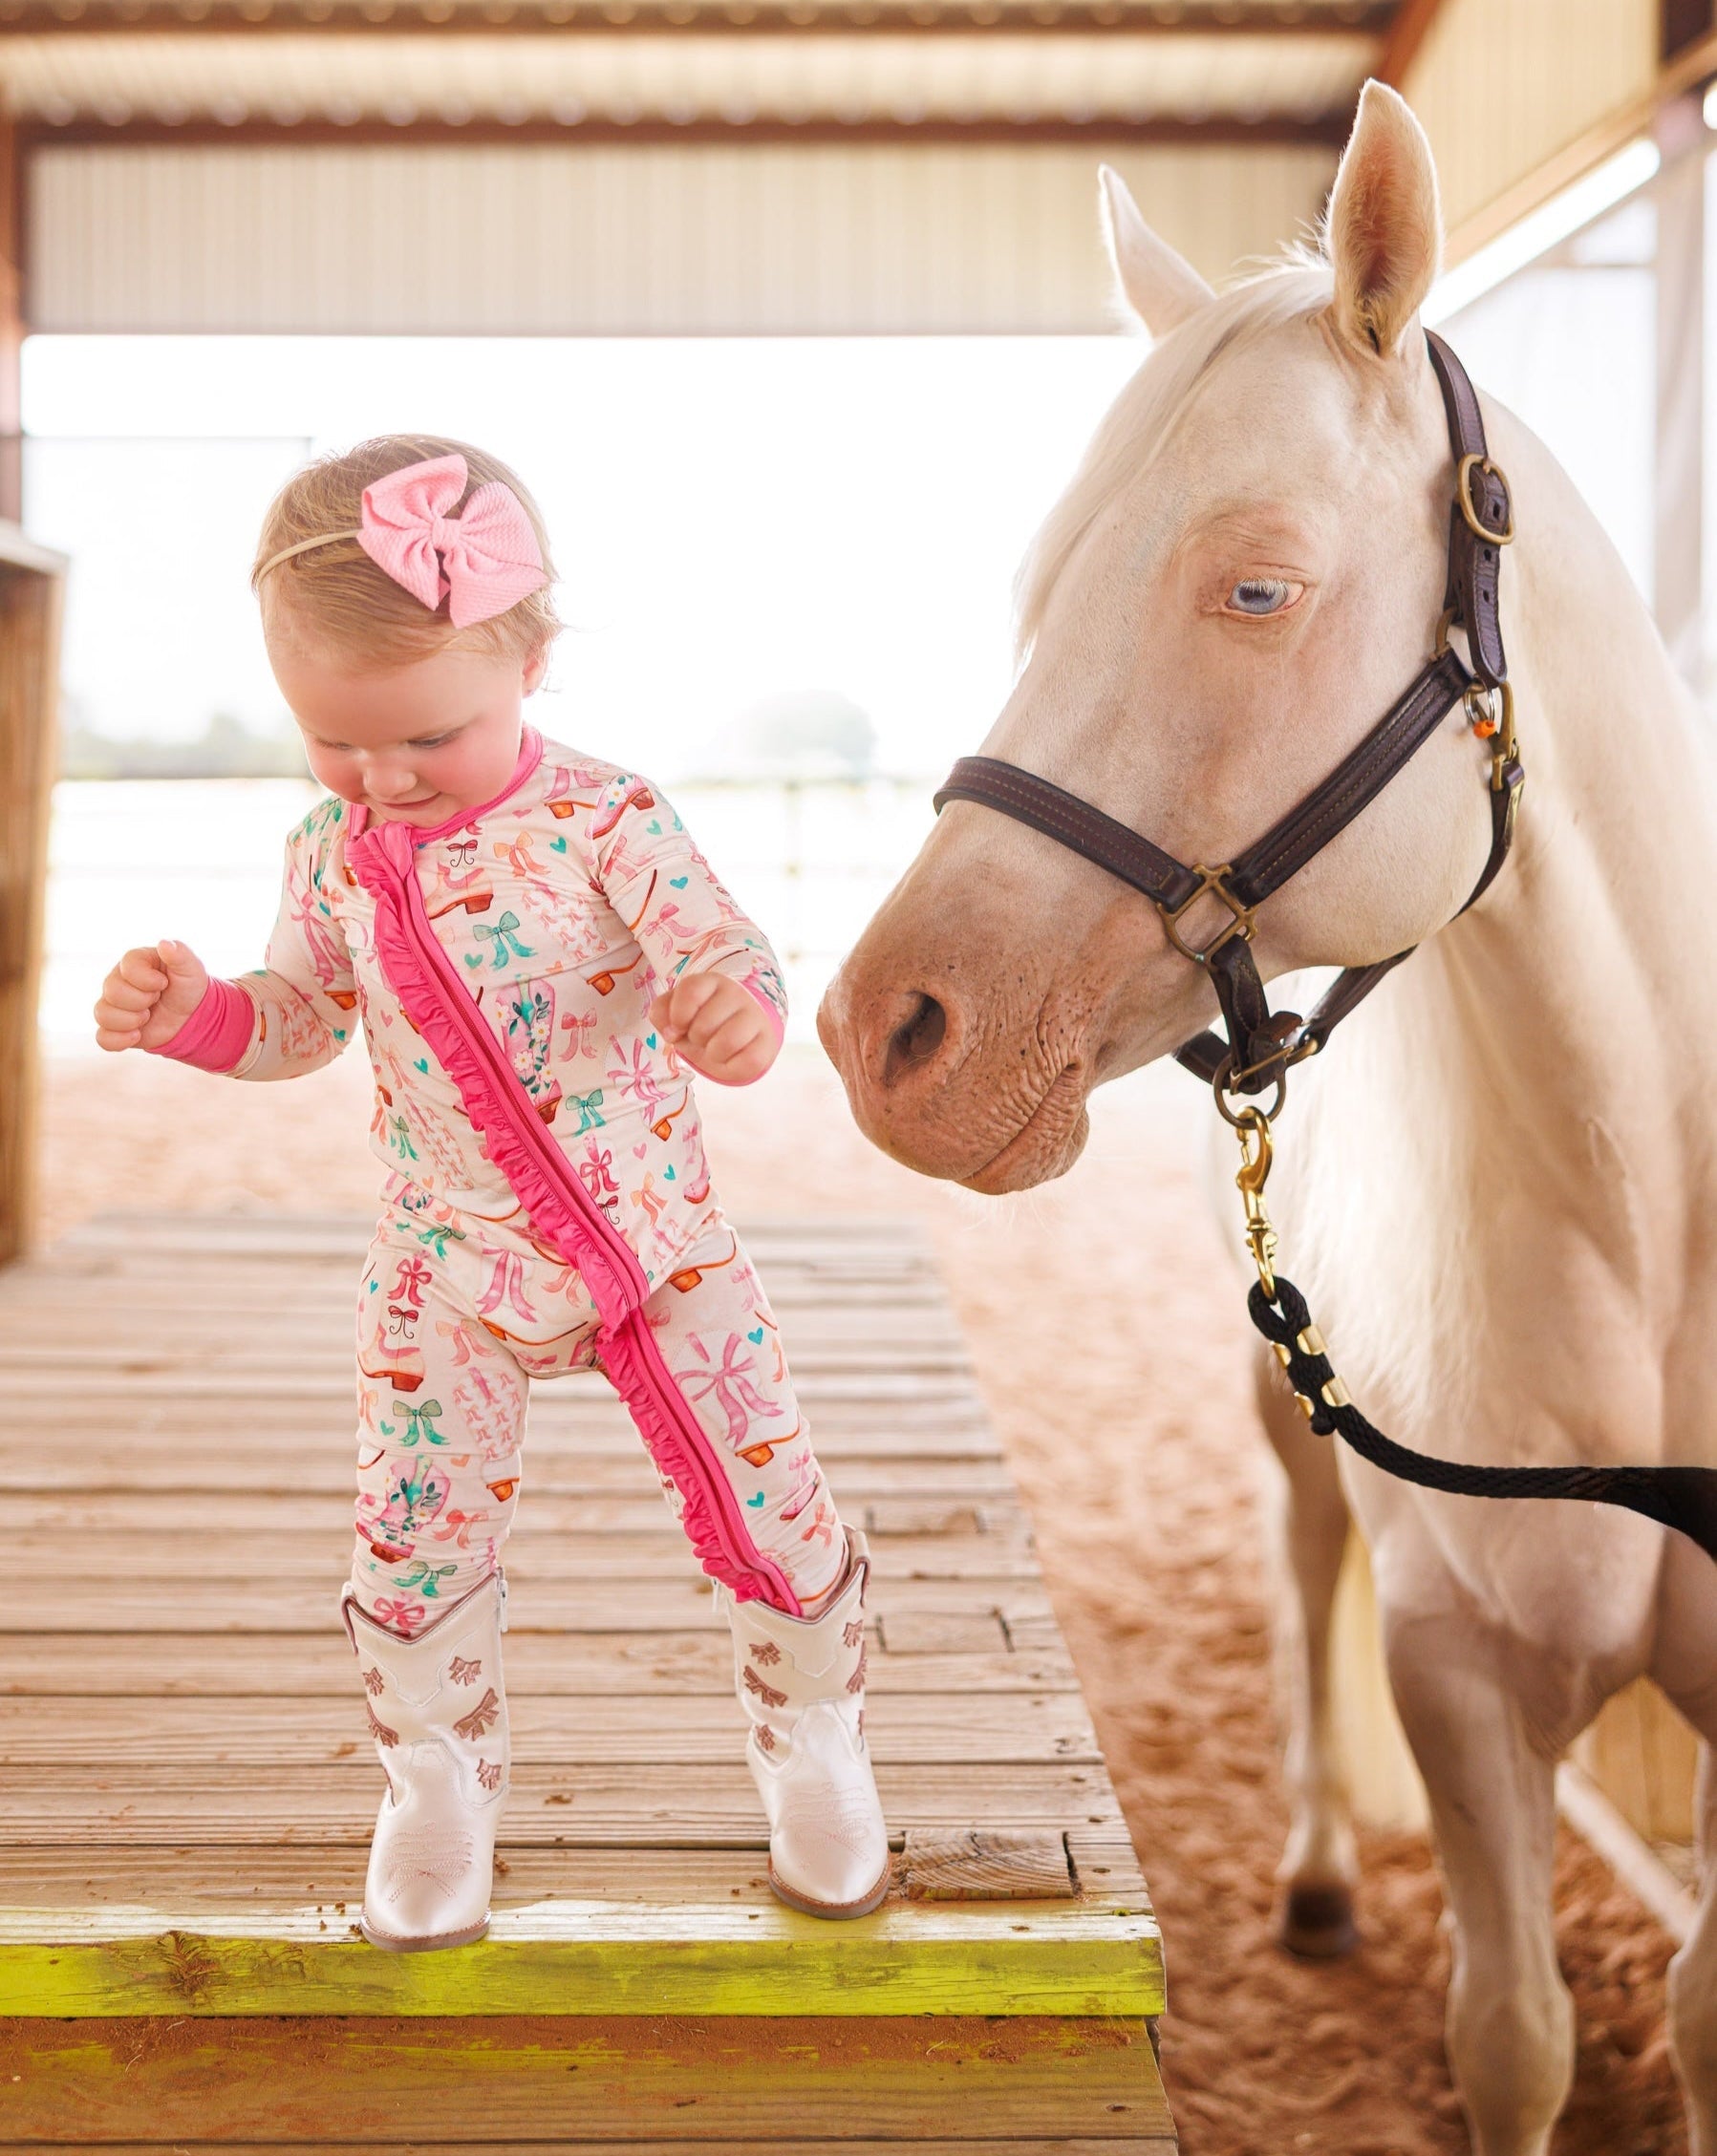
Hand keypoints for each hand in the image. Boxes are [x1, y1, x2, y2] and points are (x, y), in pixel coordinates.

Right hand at [93, 940, 209, 1052]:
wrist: (191, 1015)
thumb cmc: (188, 986)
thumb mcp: (191, 968)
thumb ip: (180, 954)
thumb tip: (164, 944)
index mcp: (132, 961)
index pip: (128, 968)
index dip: (149, 981)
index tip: (164, 983)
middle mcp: (116, 981)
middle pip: (113, 992)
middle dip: (142, 1001)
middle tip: (157, 999)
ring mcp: (112, 1005)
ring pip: (103, 1014)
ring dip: (132, 1020)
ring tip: (148, 1016)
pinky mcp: (114, 1028)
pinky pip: (102, 1038)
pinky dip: (120, 1040)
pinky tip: (138, 1035)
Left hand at [650, 973, 779, 1086]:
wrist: (738, 1036)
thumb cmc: (702, 1022)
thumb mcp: (677, 1014)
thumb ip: (662, 1013)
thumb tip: (671, 1030)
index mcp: (711, 982)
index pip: (690, 991)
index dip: (678, 1015)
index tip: (678, 1026)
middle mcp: (737, 994)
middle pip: (704, 1024)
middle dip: (695, 1038)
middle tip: (701, 1038)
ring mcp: (755, 1017)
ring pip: (727, 1042)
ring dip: (712, 1054)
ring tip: (714, 1049)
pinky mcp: (767, 1042)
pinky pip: (748, 1061)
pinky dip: (732, 1067)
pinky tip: (730, 1059)